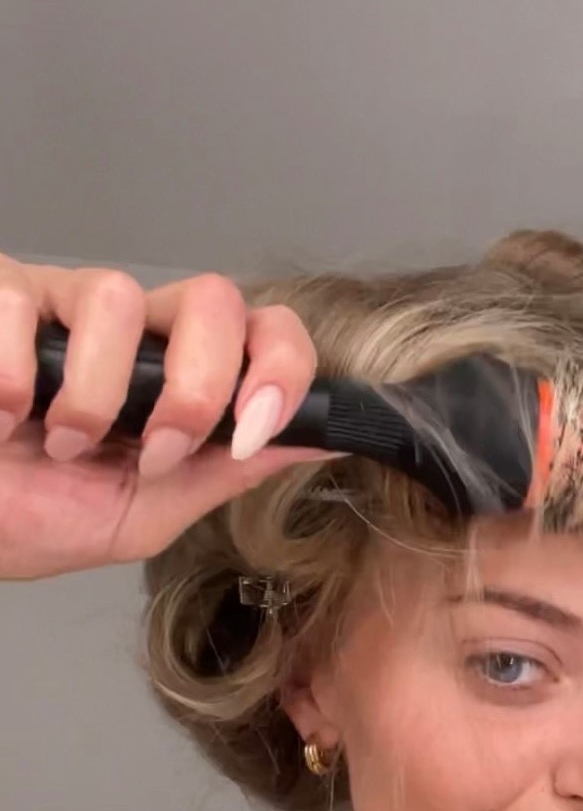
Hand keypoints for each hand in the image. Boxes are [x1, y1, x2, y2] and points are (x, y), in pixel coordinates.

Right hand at [0, 259, 327, 580]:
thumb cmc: (36, 515)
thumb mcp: (150, 509)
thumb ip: (231, 469)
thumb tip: (322, 441)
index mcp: (180, 376)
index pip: (263, 330)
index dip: (279, 369)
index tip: (252, 428)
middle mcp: (132, 330)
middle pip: (212, 297)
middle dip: (197, 384)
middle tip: (154, 451)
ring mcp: (62, 305)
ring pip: (118, 295)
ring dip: (94, 395)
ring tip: (56, 443)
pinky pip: (19, 303)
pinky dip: (12, 376)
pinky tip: (1, 415)